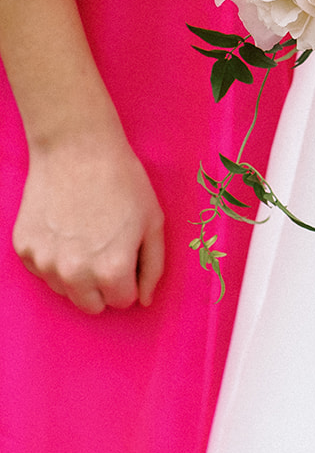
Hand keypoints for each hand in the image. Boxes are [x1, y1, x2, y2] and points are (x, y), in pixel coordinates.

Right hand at [13, 129, 164, 314]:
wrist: (77, 147)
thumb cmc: (122, 181)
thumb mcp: (153, 221)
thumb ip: (153, 267)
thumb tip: (144, 301)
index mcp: (112, 271)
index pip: (122, 300)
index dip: (128, 277)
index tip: (126, 253)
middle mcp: (75, 274)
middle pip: (91, 305)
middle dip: (102, 285)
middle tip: (106, 249)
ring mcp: (45, 262)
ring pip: (65, 290)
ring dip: (76, 273)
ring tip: (84, 234)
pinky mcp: (24, 249)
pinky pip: (42, 269)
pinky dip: (53, 256)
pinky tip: (63, 226)